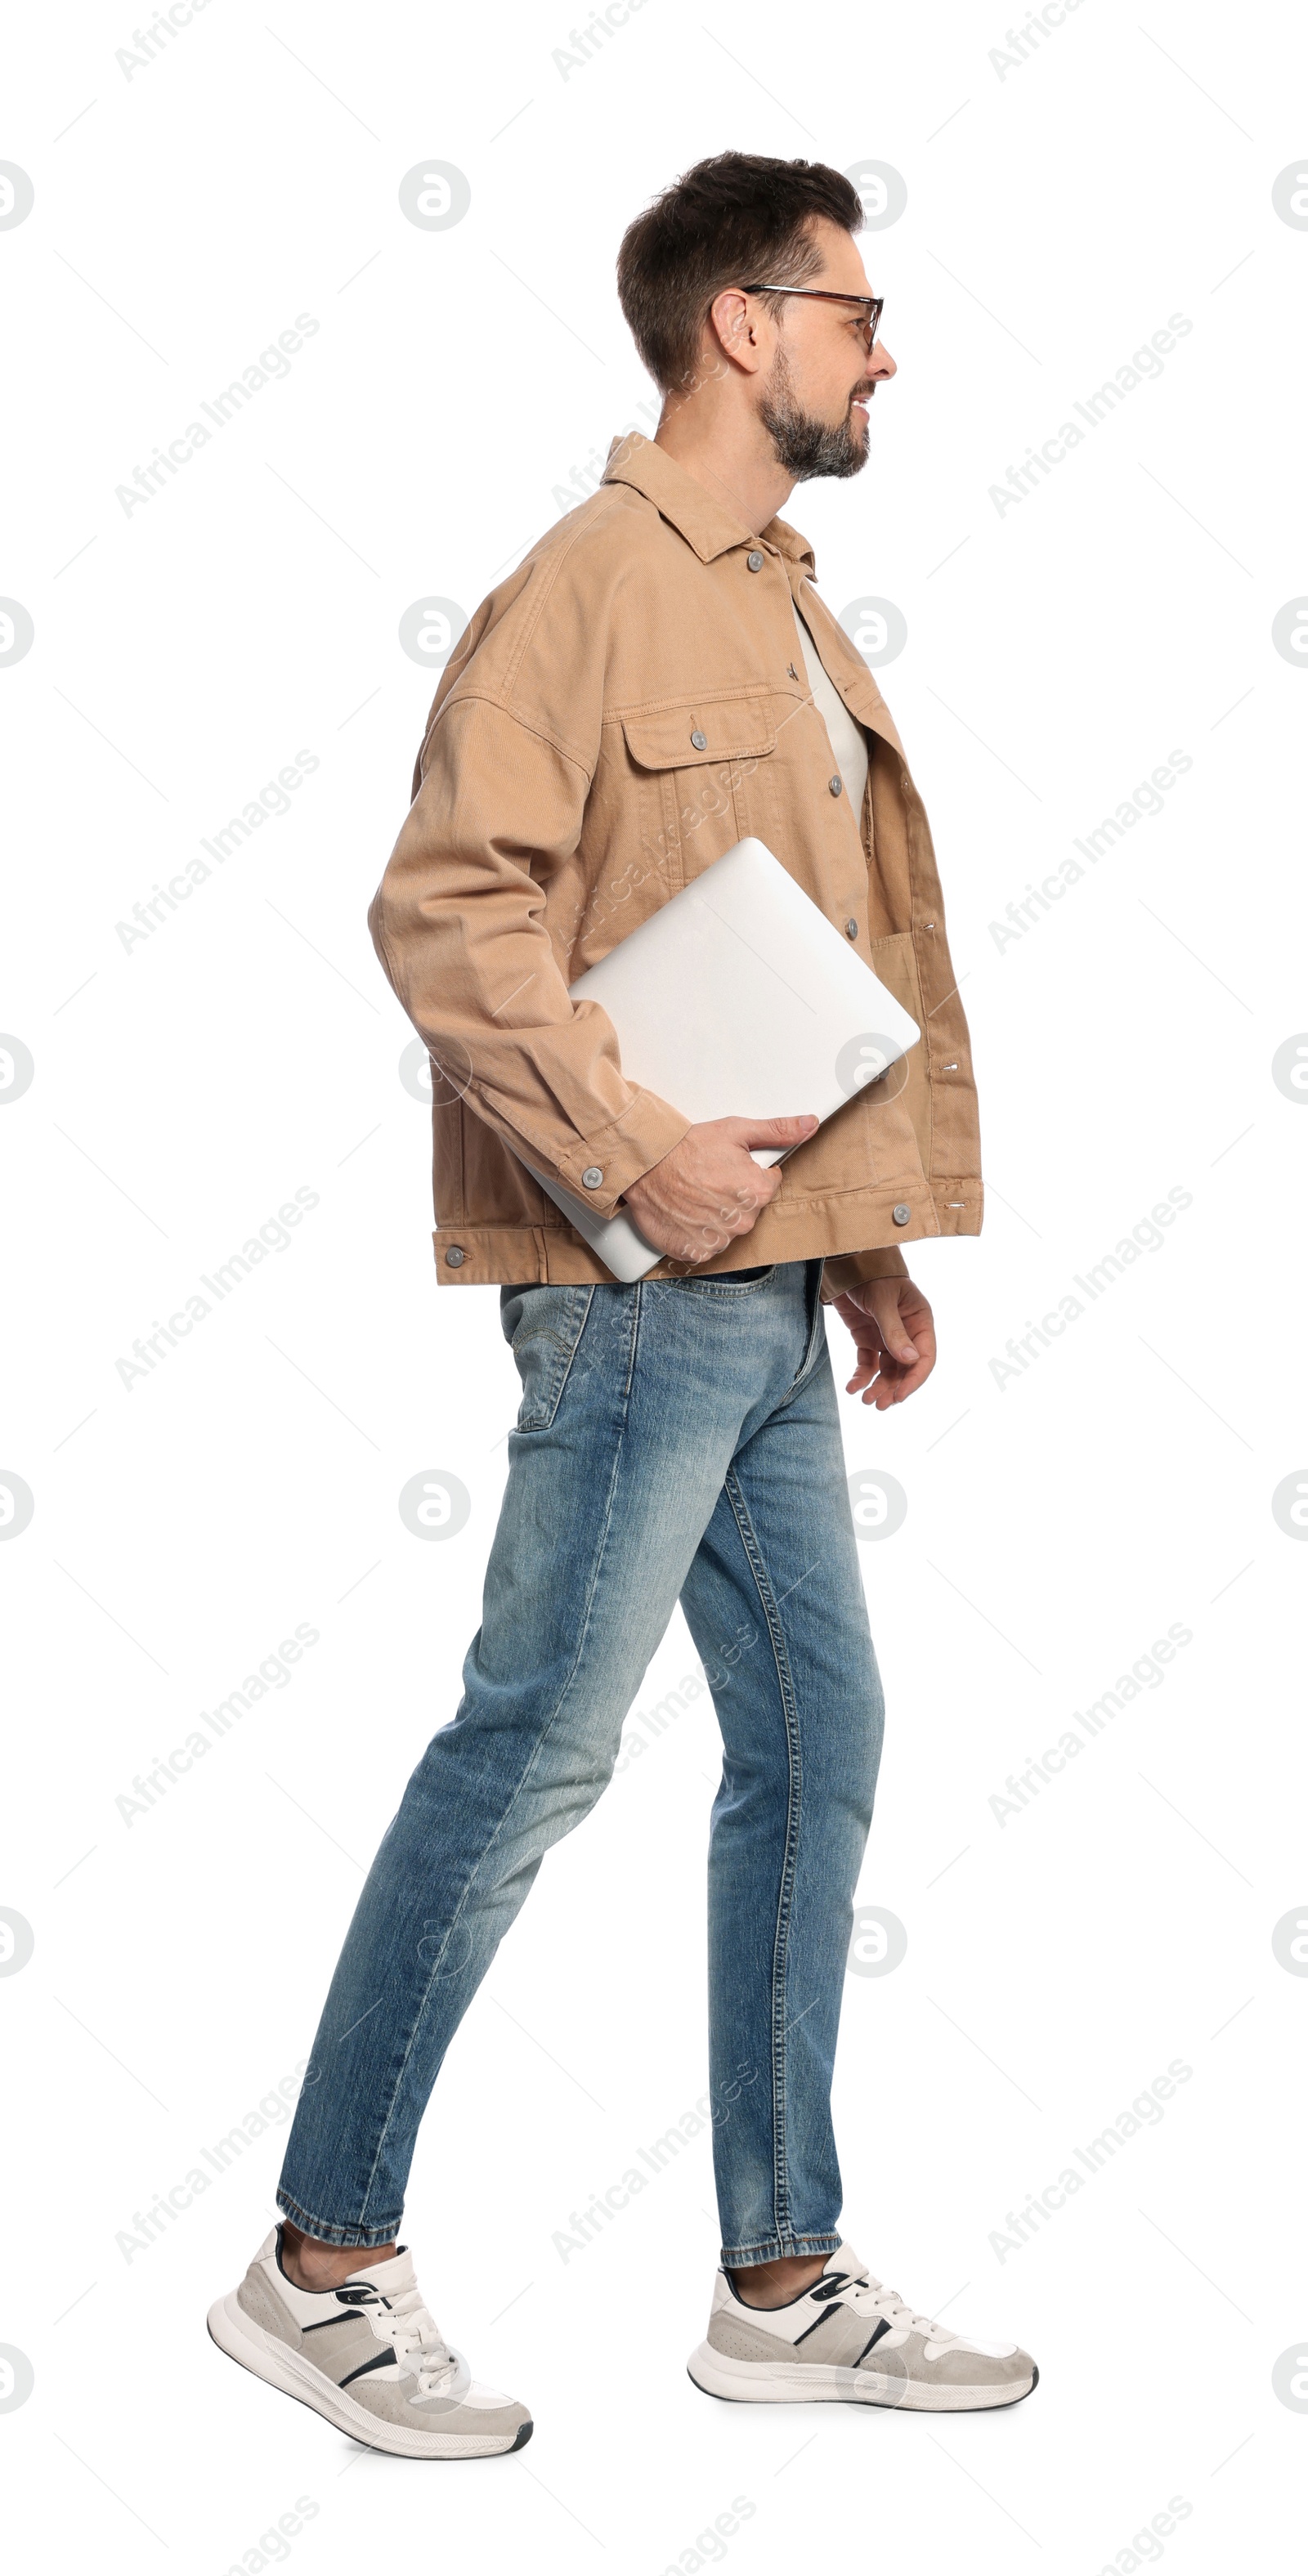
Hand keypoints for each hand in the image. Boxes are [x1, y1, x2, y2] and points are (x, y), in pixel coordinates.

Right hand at [621, 1114, 817, 1261]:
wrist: (646, 1166)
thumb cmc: (687, 1148)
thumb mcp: (736, 1131)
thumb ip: (777, 1131)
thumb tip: (809, 1125)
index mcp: (758, 1192)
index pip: (767, 1185)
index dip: (748, 1173)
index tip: (728, 1167)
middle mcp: (743, 1221)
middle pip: (748, 1209)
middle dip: (733, 1195)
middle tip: (708, 1180)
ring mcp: (720, 1240)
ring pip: (727, 1228)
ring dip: (715, 1215)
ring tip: (695, 1196)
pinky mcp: (697, 1252)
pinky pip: (706, 1245)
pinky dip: (698, 1233)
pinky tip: (687, 1214)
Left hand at [831, 1277, 935, 1406]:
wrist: (846, 1264)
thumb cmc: (872, 1276)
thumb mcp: (883, 1302)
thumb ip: (894, 1331)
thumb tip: (909, 1360)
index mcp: (920, 1322)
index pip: (924, 1357)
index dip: (914, 1379)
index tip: (900, 1395)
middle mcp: (906, 1333)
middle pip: (905, 1369)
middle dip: (893, 1388)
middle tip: (879, 1404)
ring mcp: (886, 1338)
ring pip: (887, 1371)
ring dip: (878, 1387)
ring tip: (866, 1401)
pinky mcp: (867, 1339)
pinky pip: (867, 1364)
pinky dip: (861, 1377)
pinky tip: (852, 1388)